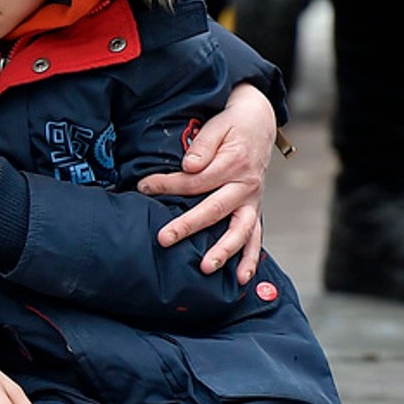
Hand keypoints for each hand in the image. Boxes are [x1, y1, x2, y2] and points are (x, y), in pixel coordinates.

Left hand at [135, 81, 274, 282]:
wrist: (259, 124)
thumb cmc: (232, 125)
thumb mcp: (218, 125)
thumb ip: (203, 145)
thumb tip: (188, 165)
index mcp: (234, 163)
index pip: (196, 180)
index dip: (168, 185)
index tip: (144, 188)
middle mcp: (246, 186)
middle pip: (215, 209)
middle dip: (189, 226)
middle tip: (165, 239)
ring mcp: (253, 201)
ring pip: (241, 230)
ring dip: (224, 251)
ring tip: (206, 268)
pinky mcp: (254, 211)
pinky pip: (255, 237)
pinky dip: (250, 259)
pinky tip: (240, 279)